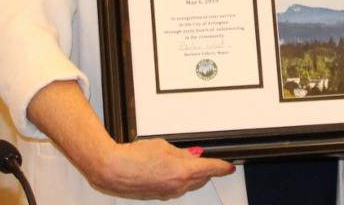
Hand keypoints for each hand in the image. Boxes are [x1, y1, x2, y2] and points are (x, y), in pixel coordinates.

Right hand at [90, 139, 234, 199]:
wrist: (114, 171)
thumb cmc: (135, 157)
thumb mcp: (164, 146)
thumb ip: (183, 152)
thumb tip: (194, 154)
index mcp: (183, 172)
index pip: (211, 168)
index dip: (223, 167)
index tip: (230, 166)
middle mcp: (178, 186)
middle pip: (202, 179)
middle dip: (207, 169)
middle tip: (207, 158)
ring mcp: (168, 194)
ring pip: (190, 185)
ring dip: (193, 175)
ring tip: (186, 161)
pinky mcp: (159, 196)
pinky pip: (177, 188)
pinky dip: (180, 180)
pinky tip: (172, 170)